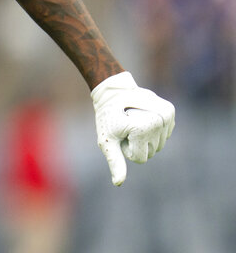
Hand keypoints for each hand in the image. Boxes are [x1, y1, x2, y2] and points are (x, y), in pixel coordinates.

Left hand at [91, 71, 175, 185]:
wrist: (113, 92)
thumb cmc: (107, 118)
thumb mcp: (107, 140)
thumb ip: (115, 161)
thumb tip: (118, 183)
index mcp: (143, 128)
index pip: (141, 159)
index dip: (127, 149)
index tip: (120, 133)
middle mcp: (158, 121)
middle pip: (152, 151)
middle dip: (137, 143)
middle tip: (126, 126)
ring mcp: (167, 114)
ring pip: (159, 143)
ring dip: (145, 137)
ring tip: (133, 121)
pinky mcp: (170, 110)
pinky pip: (164, 133)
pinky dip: (154, 129)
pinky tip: (143, 116)